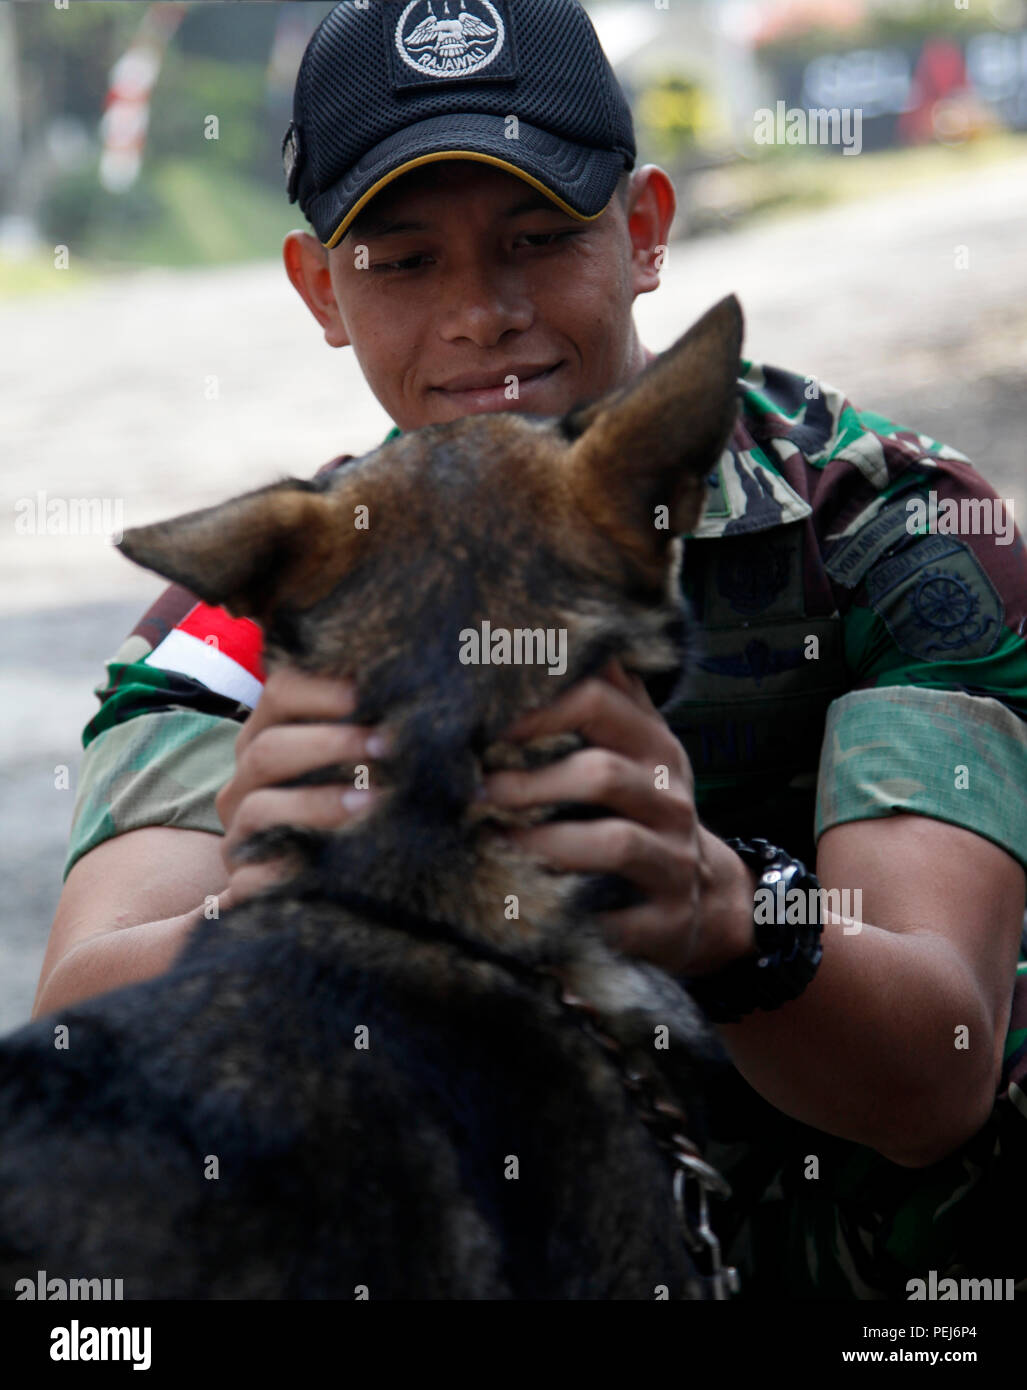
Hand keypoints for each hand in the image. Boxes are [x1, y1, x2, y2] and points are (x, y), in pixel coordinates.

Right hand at [214, 668, 387, 908]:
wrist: (313, 879)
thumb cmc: (355, 803)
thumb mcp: (364, 763)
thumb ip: (382, 738)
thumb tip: (437, 721)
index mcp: (270, 734)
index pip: (280, 692)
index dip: (322, 689)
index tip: (368, 695)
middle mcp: (247, 778)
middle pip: (268, 748)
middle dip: (331, 744)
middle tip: (386, 747)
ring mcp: (241, 830)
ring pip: (260, 808)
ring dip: (318, 803)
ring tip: (371, 803)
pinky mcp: (243, 879)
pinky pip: (252, 877)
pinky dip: (287, 871)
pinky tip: (331, 865)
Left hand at [480, 660, 756, 975]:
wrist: (712, 902)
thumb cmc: (647, 813)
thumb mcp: (636, 750)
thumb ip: (602, 695)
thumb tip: (543, 633)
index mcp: (654, 746)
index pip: (599, 701)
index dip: (536, 708)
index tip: (483, 723)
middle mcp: (670, 797)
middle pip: (601, 772)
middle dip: (530, 783)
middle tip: (477, 793)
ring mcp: (674, 859)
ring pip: (611, 842)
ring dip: (542, 843)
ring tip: (495, 844)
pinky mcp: (666, 920)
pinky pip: (615, 919)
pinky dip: (568, 915)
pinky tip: (526, 908)